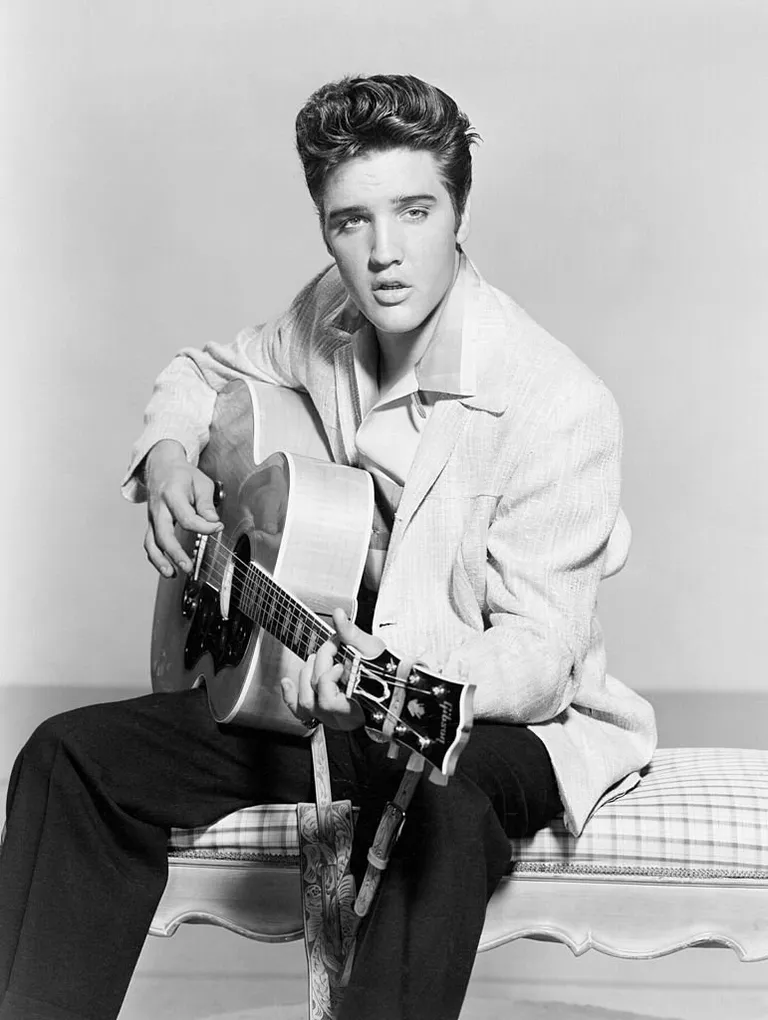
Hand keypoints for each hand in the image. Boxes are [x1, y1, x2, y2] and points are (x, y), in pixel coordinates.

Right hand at [142, 440, 222, 576]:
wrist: (161, 465)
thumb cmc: (183, 475)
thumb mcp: (201, 482)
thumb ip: (206, 503)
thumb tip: (212, 522)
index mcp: (172, 495)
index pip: (187, 518)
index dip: (205, 526)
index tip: (217, 526)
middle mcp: (159, 508)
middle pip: (164, 534)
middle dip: (175, 553)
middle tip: (188, 566)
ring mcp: (152, 517)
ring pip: (151, 543)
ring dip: (160, 561)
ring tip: (172, 574)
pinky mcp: (151, 524)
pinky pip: (150, 543)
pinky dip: (156, 558)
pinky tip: (167, 569)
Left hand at [280, 609, 384, 730]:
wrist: (397, 690)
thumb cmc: (388, 672)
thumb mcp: (371, 650)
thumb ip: (351, 633)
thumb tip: (338, 614)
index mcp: (353, 704)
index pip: (326, 688)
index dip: (326, 663)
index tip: (337, 645)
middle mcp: (340, 716)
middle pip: (315, 692)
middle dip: (318, 665)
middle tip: (330, 648)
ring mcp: (332, 718)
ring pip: (305, 704)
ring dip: (304, 678)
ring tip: (313, 660)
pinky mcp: (326, 715)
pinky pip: (302, 712)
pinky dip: (291, 696)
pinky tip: (287, 682)